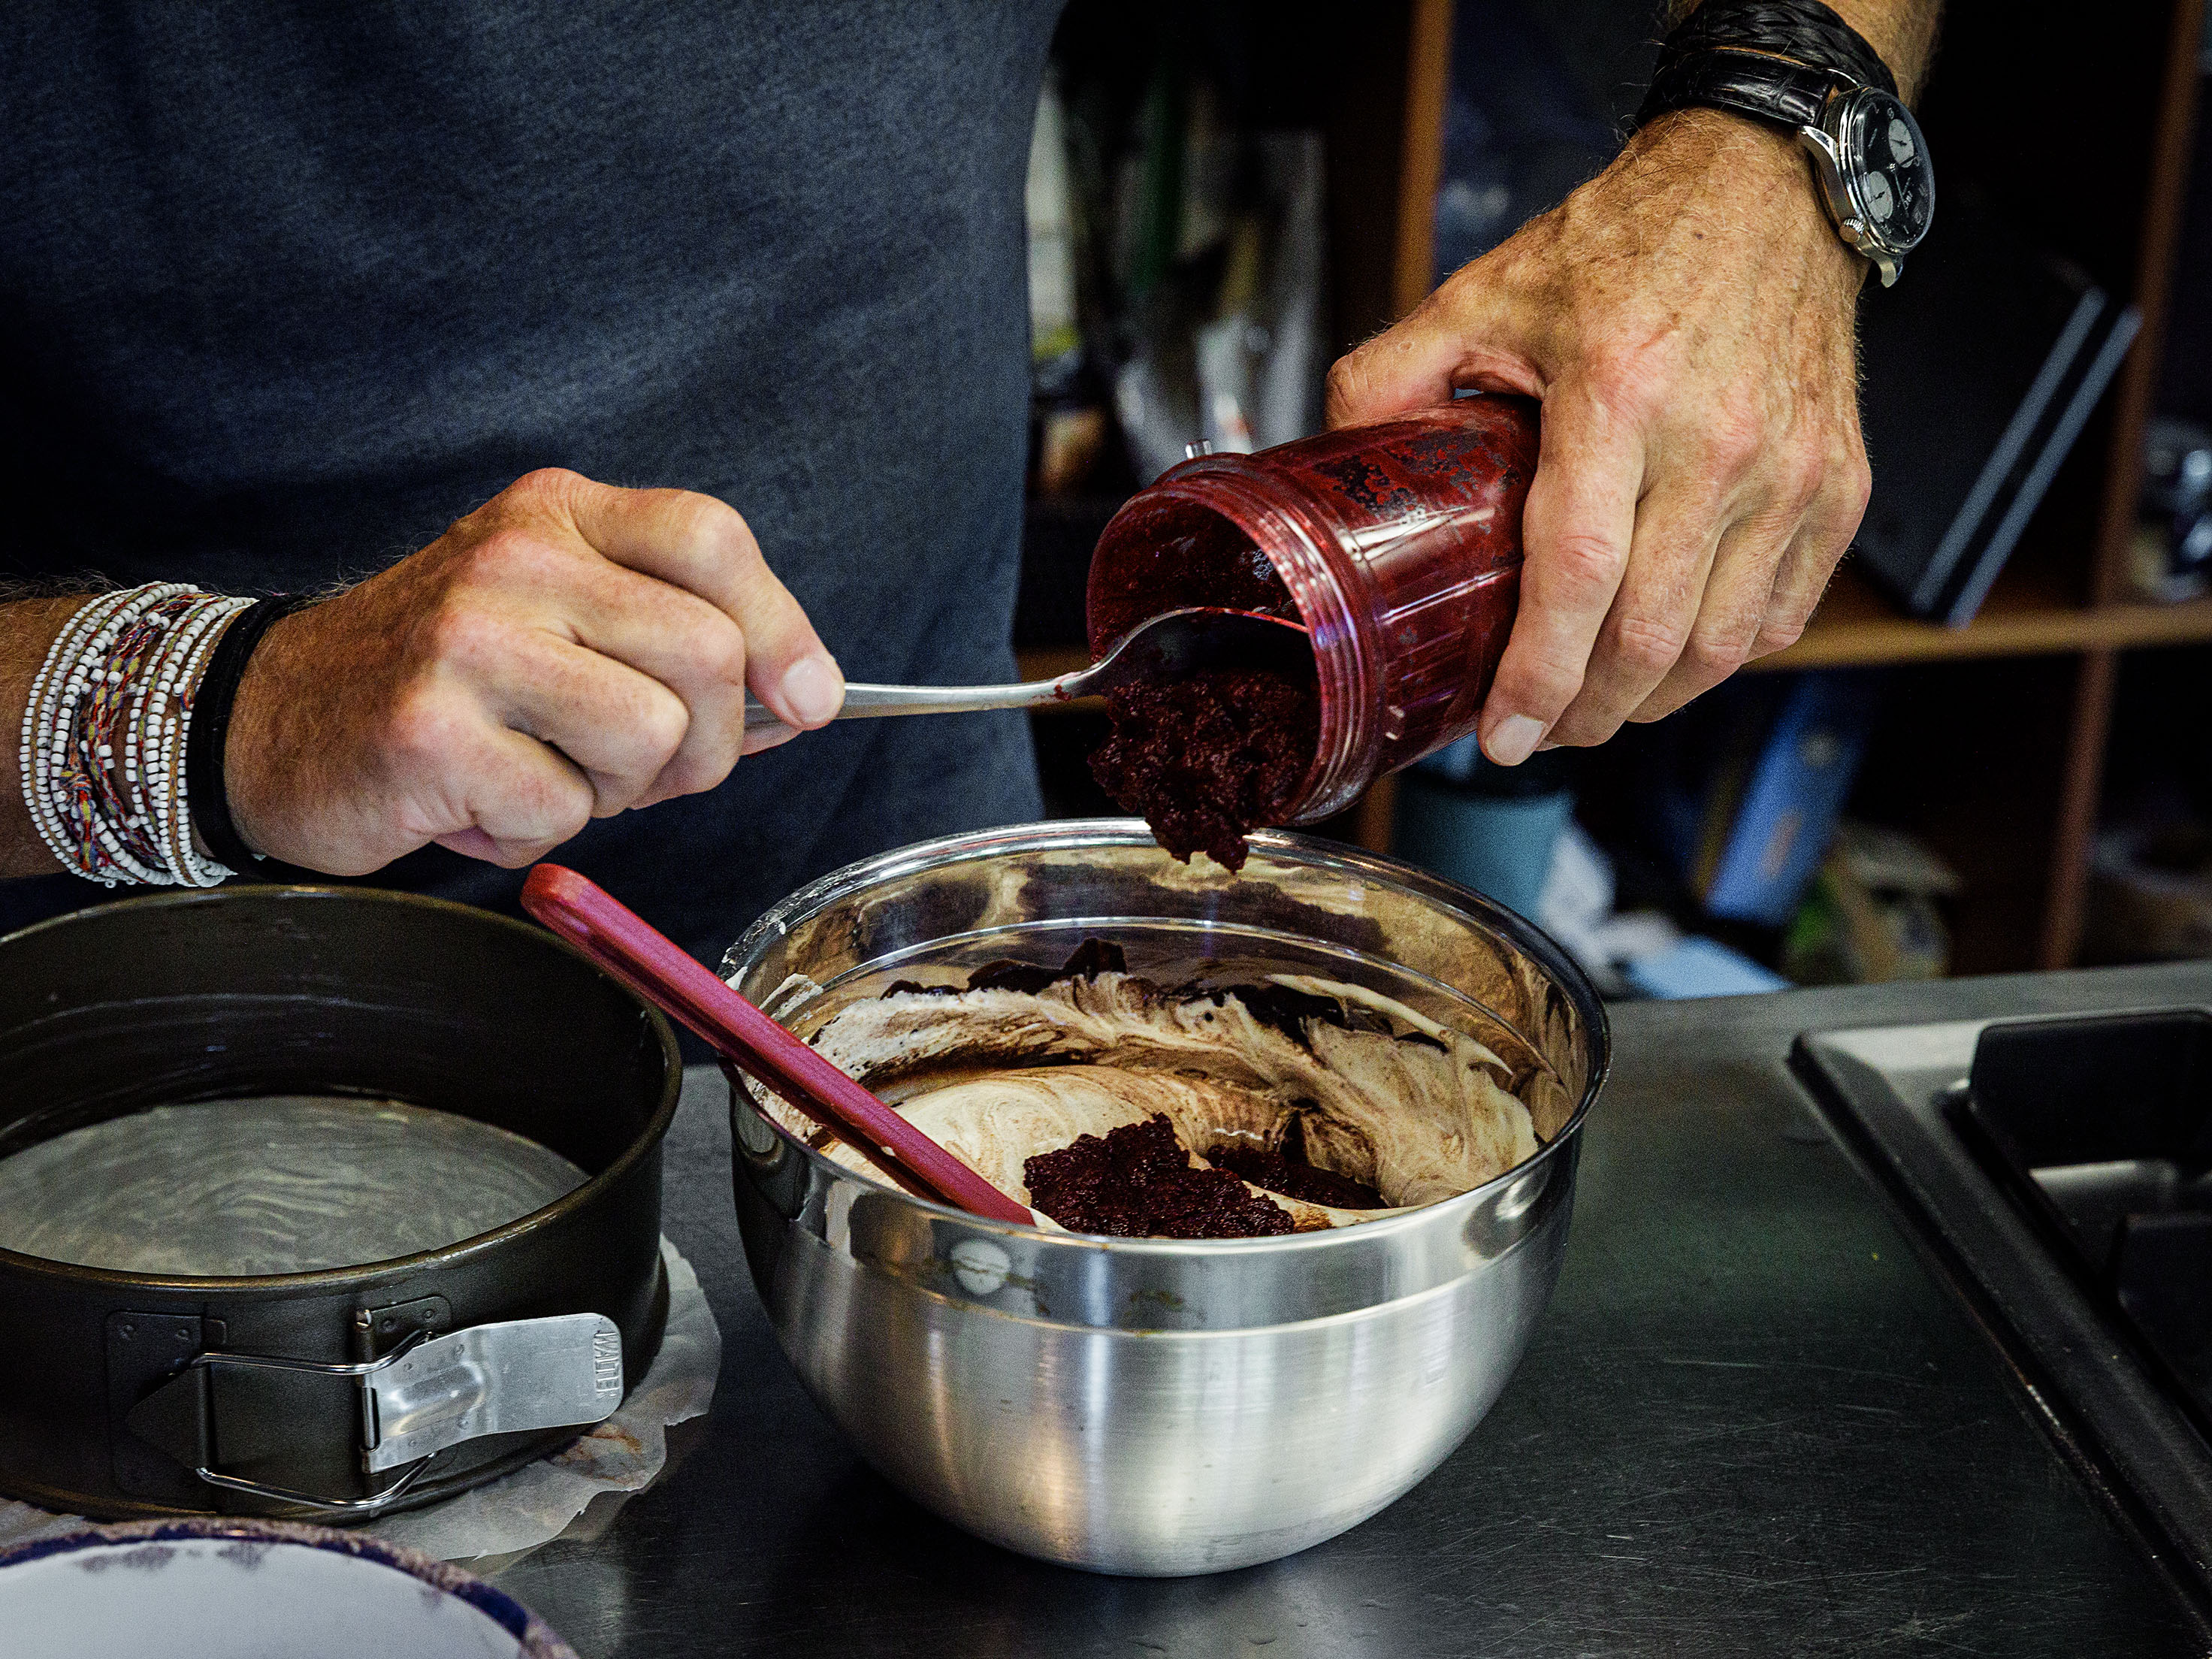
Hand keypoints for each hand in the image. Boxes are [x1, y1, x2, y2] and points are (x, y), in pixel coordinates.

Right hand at [225, 468, 843, 873]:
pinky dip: (537, 834)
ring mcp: (468, 639)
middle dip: (710, 744)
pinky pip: (564, 811)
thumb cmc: (449, 680)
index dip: (784, 628)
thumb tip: (805, 697)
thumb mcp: (560, 616)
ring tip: (547, 772)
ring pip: (651, 735)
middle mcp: (514, 557)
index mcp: (558, 513)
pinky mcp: (431, 730)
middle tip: (649, 770)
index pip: (712, 538)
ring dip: (621, 792)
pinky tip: (480, 801)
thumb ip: (675, 636)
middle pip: (707, 653)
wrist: (274, 719)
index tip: (808, 701)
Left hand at [1327, 109, 1871, 762]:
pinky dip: (1722, 659)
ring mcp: (1793, 470)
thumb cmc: (1624, 241)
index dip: (1536, 678)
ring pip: (1720, 645)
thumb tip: (1332, 454)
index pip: (1576, 578)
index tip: (1501, 737)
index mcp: (1616, 393)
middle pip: (1650, 637)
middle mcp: (1717, 441)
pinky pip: (1781, 615)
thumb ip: (1391, 374)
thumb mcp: (1483, 291)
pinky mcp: (1840, 485)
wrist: (1767, 183)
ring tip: (1596, 709)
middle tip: (1539, 734)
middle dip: (1585, 713)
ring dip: (1651, 702)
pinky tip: (1670, 661)